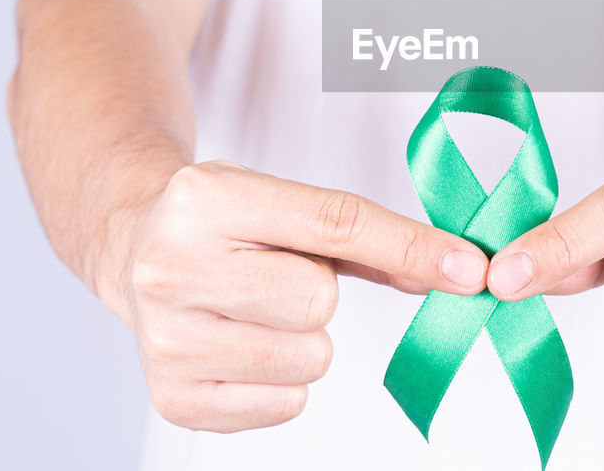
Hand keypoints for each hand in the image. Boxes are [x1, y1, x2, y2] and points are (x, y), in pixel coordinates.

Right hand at [120, 160, 489, 431]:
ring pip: (309, 358)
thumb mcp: (283, 203)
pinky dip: (283, 382)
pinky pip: (286, 405)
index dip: (410, 246)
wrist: (133, 248)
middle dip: (319, 292)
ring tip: (259, 311)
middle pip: (319, 301)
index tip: (470, 268)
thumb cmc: (225, 225)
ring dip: (305, 340)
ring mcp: (165, 339)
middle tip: (279, 276)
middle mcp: (172, 267)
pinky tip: (244, 345)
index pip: (334, 224)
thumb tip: (452, 271)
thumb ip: (368, 236)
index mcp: (205, 199)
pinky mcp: (173, 398)